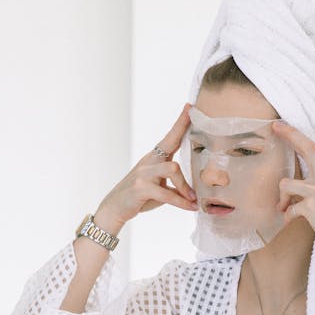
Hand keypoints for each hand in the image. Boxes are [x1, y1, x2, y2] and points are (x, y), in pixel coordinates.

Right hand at [95, 104, 197, 232]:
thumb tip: (195, 190)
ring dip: (186, 186)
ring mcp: (144, 173)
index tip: (190, 107)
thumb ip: (174, 184)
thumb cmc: (139, 197)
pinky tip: (190, 207)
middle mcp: (149, 161)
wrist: (115, 208)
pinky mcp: (141, 188)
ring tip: (194, 199)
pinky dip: (181, 202)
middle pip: (171, 143)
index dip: (180, 122)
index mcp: (154, 158)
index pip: (170, 136)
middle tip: (200, 131)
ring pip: (173, 169)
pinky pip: (167, 194)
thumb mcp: (158, 187)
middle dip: (183, 132)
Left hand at [273, 121, 314, 260]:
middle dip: (288, 135)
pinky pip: (289, 209)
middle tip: (274, 129)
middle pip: (304, 148)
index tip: (280, 125)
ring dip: (281, 199)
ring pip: (285, 184)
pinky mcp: (311, 206)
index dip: (295, 134)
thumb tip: (303, 183)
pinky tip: (291, 221)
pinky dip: (287, 216)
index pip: (311, 147)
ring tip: (283, 208)